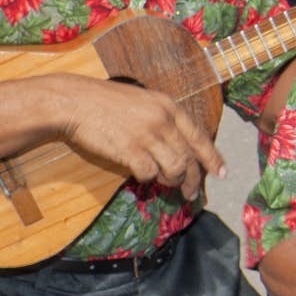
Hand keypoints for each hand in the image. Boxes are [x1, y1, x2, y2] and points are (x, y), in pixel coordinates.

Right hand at [57, 75, 225, 199]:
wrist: (74, 101)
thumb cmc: (106, 103)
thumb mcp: (144, 102)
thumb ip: (164, 121)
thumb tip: (181, 148)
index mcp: (169, 106)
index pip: (200, 137)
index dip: (213, 158)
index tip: (222, 174)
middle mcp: (163, 120)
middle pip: (190, 158)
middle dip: (194, 180)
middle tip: (192, 194)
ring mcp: (147, 135)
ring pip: (175, 168)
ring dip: (172, 181)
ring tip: (166, 183)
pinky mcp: (129, 149)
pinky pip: (148, 173)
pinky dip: (147, 178)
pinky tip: (140, 174)